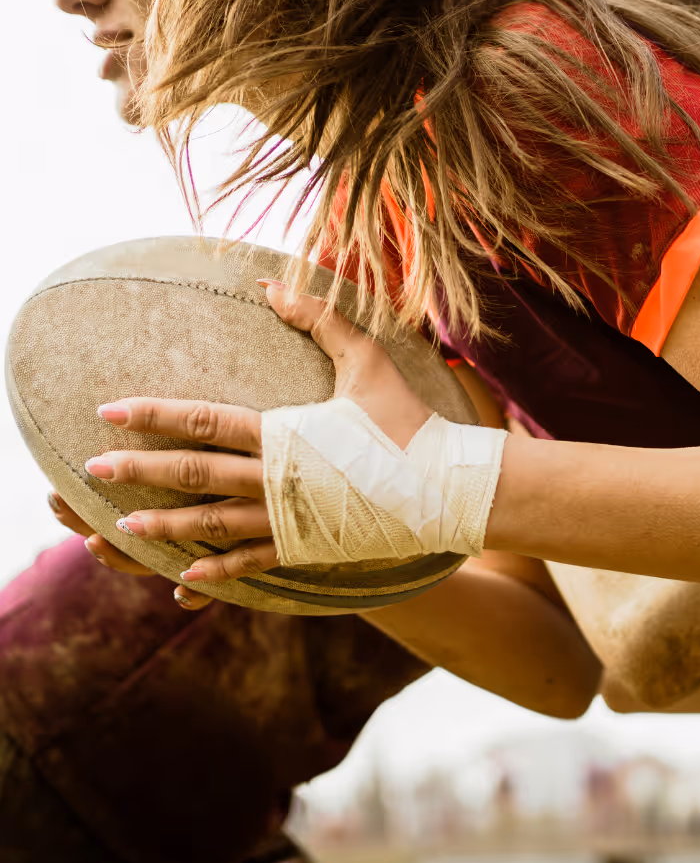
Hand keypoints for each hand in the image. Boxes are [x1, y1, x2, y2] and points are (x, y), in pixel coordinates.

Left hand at [82, 281, 431, 608]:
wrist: (447, 486)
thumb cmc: (408, 419)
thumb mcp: (367, 360)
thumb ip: (319, 318)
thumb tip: (272, 281)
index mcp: (284, 432)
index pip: (203, 419)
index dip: (153, 414)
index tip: (109, 410)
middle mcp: (275, 478)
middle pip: (193, 474)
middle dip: (138, 471)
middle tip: (91, 472)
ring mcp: (287, 518)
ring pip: (211, 525)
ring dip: (164, 525)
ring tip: (119, 527)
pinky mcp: (304, 546)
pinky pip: (250, 562)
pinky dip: (215, 573)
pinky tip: (183, 581)